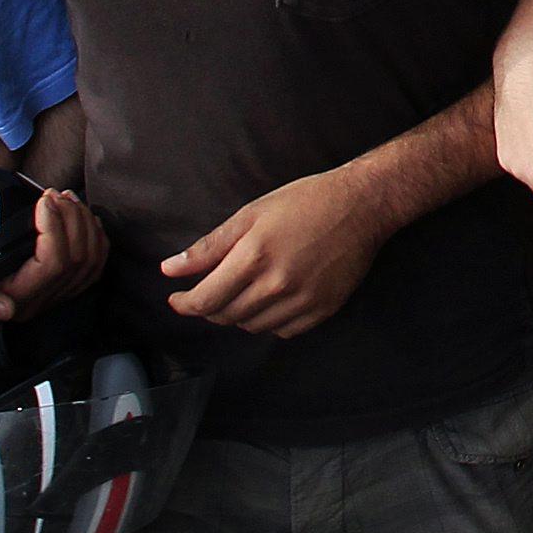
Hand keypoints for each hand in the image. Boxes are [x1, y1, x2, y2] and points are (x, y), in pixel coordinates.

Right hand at [0, 186, 103, 322]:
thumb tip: (2, 309)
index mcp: (21, 298)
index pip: (53, 264)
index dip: (54, 228)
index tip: (42, 201)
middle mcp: (45, 298)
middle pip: (77, 256)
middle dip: (70, 216)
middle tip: (55, 194)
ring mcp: (62, 292)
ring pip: (91, 255)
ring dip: (82, 220)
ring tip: (66, 197)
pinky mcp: (72, 283)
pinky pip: (97, 260)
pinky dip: (95, 233)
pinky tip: (82, 213)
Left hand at [160, 172, 391, 336]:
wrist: (361, 205)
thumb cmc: (305, 202)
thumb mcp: (251, 214)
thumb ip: (209, 246)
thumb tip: (170, 269)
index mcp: (254, 257)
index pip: (206, 299)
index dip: (185, 303)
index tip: (177, 299)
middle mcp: (276, 285)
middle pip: (226, 316)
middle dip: (210, 307)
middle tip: (210, 290)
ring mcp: (302, 300)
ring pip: (252, 326)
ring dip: (238, 314)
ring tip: (243, 291)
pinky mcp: (322, 309)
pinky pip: (282, 330)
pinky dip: (269, 320)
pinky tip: (272, 299)